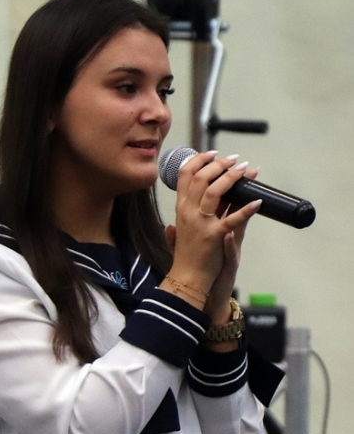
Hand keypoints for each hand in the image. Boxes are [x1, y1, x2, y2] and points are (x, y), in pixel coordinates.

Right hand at [162, 152, 260, 311]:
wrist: (187, 279)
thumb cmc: (185, 258)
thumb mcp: (179, 236)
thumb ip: (178, 226)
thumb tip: (175, 219)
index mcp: (181, 210)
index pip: (185, 176)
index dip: (199, 160)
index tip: (213, 154)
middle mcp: (188, 213)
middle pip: (201, 178)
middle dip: (219, 164)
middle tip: (235, 159)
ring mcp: (201, 224)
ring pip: (215, 191)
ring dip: (233, 178)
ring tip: (247, 170)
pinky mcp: (215, 236)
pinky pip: (233, 219)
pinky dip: (247, 209)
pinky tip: (258, 201)